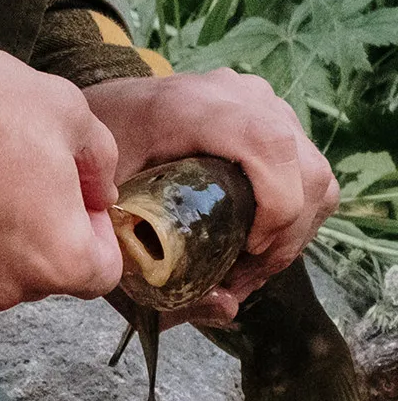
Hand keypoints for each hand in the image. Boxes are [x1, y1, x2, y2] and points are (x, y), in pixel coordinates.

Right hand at [0, 46, 123, 310]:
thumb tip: (96, 191)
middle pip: (43, 270)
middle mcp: (9, 285)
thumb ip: (99, 160)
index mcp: (62, 257)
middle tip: (23, 177)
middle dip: (42, 230)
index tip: (76, 197)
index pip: (102, 270)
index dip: (97, 230)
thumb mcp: (68, 111)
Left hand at [82, 70, 337, 323]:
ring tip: (246, 264)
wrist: (86, 119)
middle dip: (287, 236)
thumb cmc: (92, 168)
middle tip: (242, 276)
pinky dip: (294, 212)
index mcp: (186, 106)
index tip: (247, 253)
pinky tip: (253, 240)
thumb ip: (152, 268)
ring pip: (315, 173)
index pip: (267, 145)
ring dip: (293, 230)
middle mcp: (231, 93)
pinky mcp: (267, 113)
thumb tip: (226, 308)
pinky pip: (307, 167)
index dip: (277, 207)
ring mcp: (256, 99)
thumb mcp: (108, 218)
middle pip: (304, 168)